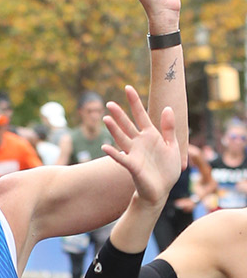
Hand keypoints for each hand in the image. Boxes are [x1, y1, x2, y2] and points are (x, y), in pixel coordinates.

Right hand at [101, 86, 181, 207]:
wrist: (162, 189)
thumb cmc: (167, 168)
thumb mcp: (172, 145)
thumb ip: (169, 128)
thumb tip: (167, 107)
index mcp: (150, 135)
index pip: (140, 114)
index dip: (134, 102)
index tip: (128, 88)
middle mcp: (139, 142)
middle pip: (127, 125)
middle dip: (119, 114)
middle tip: (109, 103)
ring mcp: (134, 153)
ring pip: (121, 138)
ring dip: (114, 129)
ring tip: (106, 119)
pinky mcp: (133, 166)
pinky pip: (121, 158)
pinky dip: (114, 153)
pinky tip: (105, 147)